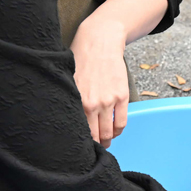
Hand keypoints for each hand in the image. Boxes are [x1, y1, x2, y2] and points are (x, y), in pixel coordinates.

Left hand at [71, 18, 129, 147]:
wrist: (100, 42)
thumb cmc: (80, 59)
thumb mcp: (68, 81)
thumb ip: (70, 101)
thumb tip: (69, 121)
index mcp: (76, 101)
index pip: (79, 132)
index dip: (80, 143)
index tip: (80, 147)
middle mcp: (92, 104)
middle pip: (96, 136)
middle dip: (96, 145)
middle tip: (95, 148)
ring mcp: (109, 101)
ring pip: (110, 132)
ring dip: (108, 140)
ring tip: (106, 141)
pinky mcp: (122, 96)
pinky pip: (122, 122)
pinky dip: (118, 131)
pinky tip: (114, 131)